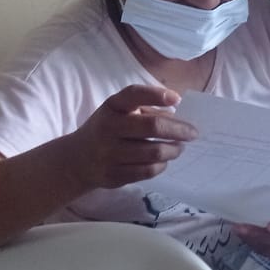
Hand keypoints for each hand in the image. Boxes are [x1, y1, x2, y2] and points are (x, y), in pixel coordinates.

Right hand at [61, 84, 197, 189]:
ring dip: (174, 150)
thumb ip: (145, 110)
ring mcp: (109, 154)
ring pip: (154, 152)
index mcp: (111, 107)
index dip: (156, 95)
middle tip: (192, 133)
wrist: (77, 160)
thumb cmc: (108, 129)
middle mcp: (108, 128)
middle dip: (179, 130)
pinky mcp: (113, 175)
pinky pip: (147, 171)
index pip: (134, 95)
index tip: (177, 98)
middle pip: (152, 127)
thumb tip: (179, 117)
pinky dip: (162, 165)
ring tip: (179, 147)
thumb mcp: (119, 112)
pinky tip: (164, 160)